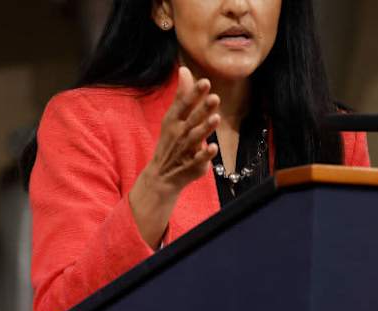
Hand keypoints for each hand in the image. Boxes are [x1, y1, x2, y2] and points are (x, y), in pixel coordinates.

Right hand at [148, 66, 220, 193]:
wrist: (161, 175)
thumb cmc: (171, 140)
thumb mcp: (173, 117)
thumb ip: (181, 94)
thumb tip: (184, 69)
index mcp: (174, 120)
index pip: (184, 105)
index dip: (194, 94)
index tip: (205, 81)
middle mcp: (179, 133)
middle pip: (192, 120)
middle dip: (203, 109)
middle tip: (215, 97)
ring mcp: (185, 150)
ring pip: (196, 138)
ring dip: (205, 128)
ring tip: (216, 118)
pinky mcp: (192, 165)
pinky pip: (198, 160)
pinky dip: (205, 154)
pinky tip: (214, 147)